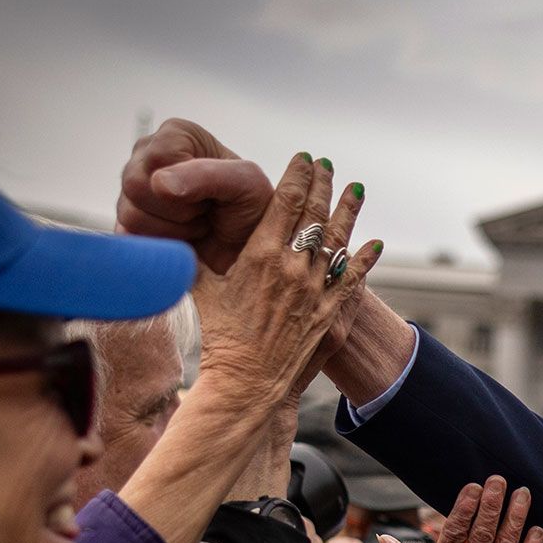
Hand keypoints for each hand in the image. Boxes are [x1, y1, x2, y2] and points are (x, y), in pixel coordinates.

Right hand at [116, 118, 274, 273]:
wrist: (247, 243)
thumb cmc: (251, 207)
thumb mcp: (246, 183)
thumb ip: (205, 175)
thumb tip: (159, 183)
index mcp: (176, 134)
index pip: (159, 157)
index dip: (185, 183)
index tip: (212, 192)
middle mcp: (147, 154)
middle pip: (136, 185)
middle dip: (179, 209)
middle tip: (205, 211)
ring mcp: (135, 186)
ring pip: (130, 213)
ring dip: (173, 229)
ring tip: (197, 222)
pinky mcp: (128, 217)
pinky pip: (128, 234)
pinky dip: (161, 243)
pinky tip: (182, 237)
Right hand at [189, 153, 381, 415]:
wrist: (250, 383)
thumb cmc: (222, 339)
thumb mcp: (202, 291)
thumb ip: (192, 259)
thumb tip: (167, 235)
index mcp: (260, 256)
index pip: (284, 203)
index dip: (296, 177)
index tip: (304, 159)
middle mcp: (293, 268)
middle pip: (314, 215)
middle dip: (322, 185)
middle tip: (327, 165)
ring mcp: (316, 291)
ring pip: (338, 241)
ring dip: (349, 211)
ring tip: (357, 188)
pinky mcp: (331, 314)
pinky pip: (353, 279)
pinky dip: (365, 259)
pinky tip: (374, 244)